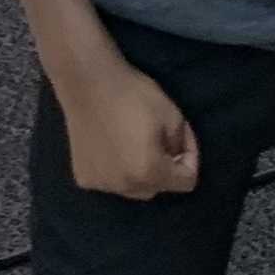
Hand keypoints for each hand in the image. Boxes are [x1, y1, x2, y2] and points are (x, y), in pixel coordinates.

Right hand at [53, 55, 197, 199]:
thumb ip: (183, 144)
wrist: (89, 86)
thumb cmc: (134, 97)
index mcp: (149, 172)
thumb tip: (180, 158)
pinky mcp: (83, 178)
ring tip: (136, 146)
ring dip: (140, 175)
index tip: (182, 142)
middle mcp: (124, 186)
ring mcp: (101, 185)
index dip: (191, 161)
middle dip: (165, 170)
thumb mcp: (173, 115)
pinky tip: (113, 149)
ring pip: (132, 189)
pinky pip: (110, 183)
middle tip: (160, 142)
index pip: (185, 183)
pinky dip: (117, 172)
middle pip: (157, 188)